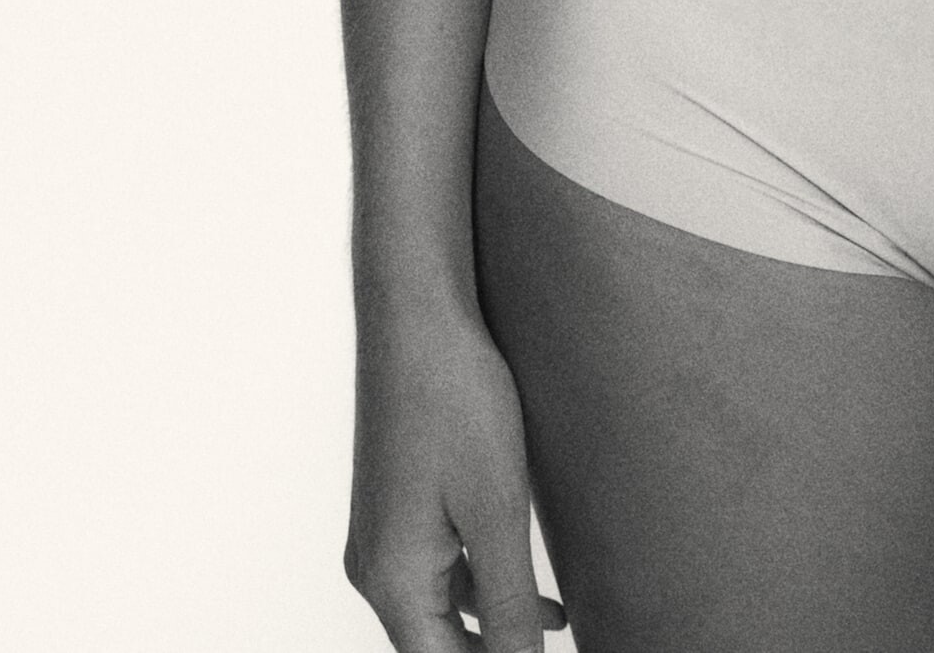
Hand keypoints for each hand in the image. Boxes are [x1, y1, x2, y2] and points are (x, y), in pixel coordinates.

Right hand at [344, 296, 567, 650]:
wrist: (417, 314)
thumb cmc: (455, 401)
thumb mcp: (497, 510)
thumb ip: (510, 601)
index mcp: (390, 580)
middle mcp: (374, 568)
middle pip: (436, 647)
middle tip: (559, 646)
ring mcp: (381, 537)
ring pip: (440, 613)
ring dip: (496, 628)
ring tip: (559, 629)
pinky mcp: (397, 507)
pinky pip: (439, 573)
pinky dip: (485, 590)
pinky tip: (537, 595)